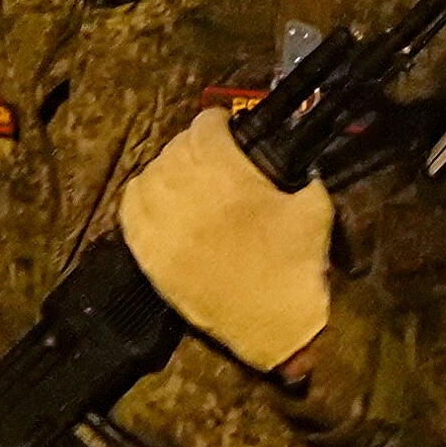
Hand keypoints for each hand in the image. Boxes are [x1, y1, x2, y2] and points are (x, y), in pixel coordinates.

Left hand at [115, 112, 333, 374]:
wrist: (270, 322)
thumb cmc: (293, 263)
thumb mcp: (315, 207)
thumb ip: (304, 177)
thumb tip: (301, 167)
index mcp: (219, 166)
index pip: (206, 124)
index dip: (221, 125)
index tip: (230, 133)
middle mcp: (180, 185)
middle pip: (176, 147)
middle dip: (195, 148)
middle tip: (214, 162)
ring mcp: (158, 220)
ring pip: (149, 176)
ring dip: (168, 173)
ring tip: (187, 184)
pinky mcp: (147, 253)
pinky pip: (130, 212)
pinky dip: (142, 202)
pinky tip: (159, 205)